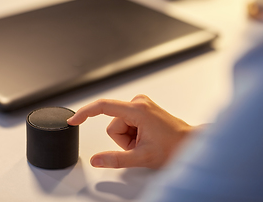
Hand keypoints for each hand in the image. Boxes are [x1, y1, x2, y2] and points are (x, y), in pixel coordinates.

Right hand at [67, 94, 192, 168]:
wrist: (189, 143)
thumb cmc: (173, 146)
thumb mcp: (142, 157)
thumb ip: (116, 159)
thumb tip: (96, 159)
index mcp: (138, 109)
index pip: (103, 107)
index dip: (85, 113)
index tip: (74, 119)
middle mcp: (138, 102)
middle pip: (113, 124)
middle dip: (122, 139)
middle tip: (139, 146)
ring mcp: (140, 104)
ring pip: (119, 125)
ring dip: (127, 138)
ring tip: (144, 142)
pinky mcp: (141, 108)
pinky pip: (125, 122)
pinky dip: (131, 133)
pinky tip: (144, 136)